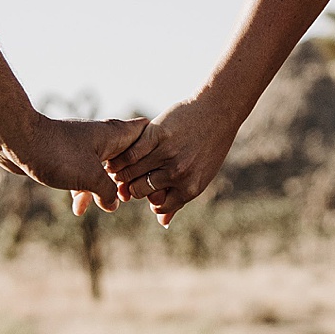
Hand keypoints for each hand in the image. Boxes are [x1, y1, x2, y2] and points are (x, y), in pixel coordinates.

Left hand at [16, 112, 150, 216]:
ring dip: (103, 190)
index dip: (154, 151)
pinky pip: (84, 175)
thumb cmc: (57, 154)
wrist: (19, 142)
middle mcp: (101, 138)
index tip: (159, 168)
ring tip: (104, 207)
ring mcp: (84, 147)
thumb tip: (114, 204)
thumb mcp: (90, 178)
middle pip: (126, 158)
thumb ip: (108, 192)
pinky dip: (83, 190)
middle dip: (128, 180)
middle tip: (132, 197)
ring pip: (103, 170)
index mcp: (113, 136)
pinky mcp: (68, 156)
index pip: (145, 133)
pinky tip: (77, 208)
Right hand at [113, 94, 236, 225]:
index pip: (158, 206)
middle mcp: (178, 174)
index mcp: (190, 188)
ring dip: (122, 173)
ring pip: (131, 173)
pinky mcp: (157, 134)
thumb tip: (162, 222)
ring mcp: (167, 154)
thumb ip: (180, 199)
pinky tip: (116, 158)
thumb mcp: (201, 176)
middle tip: (128, 180)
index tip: (146, 190)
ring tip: (116, 170)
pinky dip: (120, 159)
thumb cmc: (210, 145)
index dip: (150, 199)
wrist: (218, 111)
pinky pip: (130, 154)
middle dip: (133, 187)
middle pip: (141, 191)